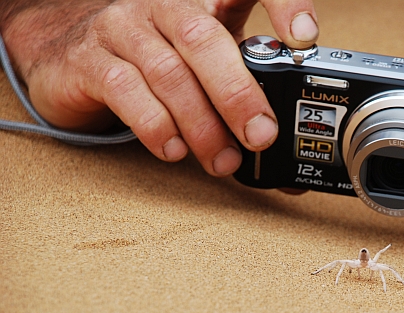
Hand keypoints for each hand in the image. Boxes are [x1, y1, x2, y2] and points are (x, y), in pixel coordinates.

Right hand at [1, 0, 318, 176]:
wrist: (63, 55)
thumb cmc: (149, 63)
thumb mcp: (202, 73)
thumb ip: (241, 108)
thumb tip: (286, 170)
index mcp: (202, 4)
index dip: (281, 3)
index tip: (305, 37)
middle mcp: (162, 7)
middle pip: (204, 39)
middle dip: (238, 94)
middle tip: (261, 136)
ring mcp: (122, 28)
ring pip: (169, 72)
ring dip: (202, 124)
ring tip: (222, 160)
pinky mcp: (88, 60)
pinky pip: (126, 90)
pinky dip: (156, 125)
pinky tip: (174, 149)